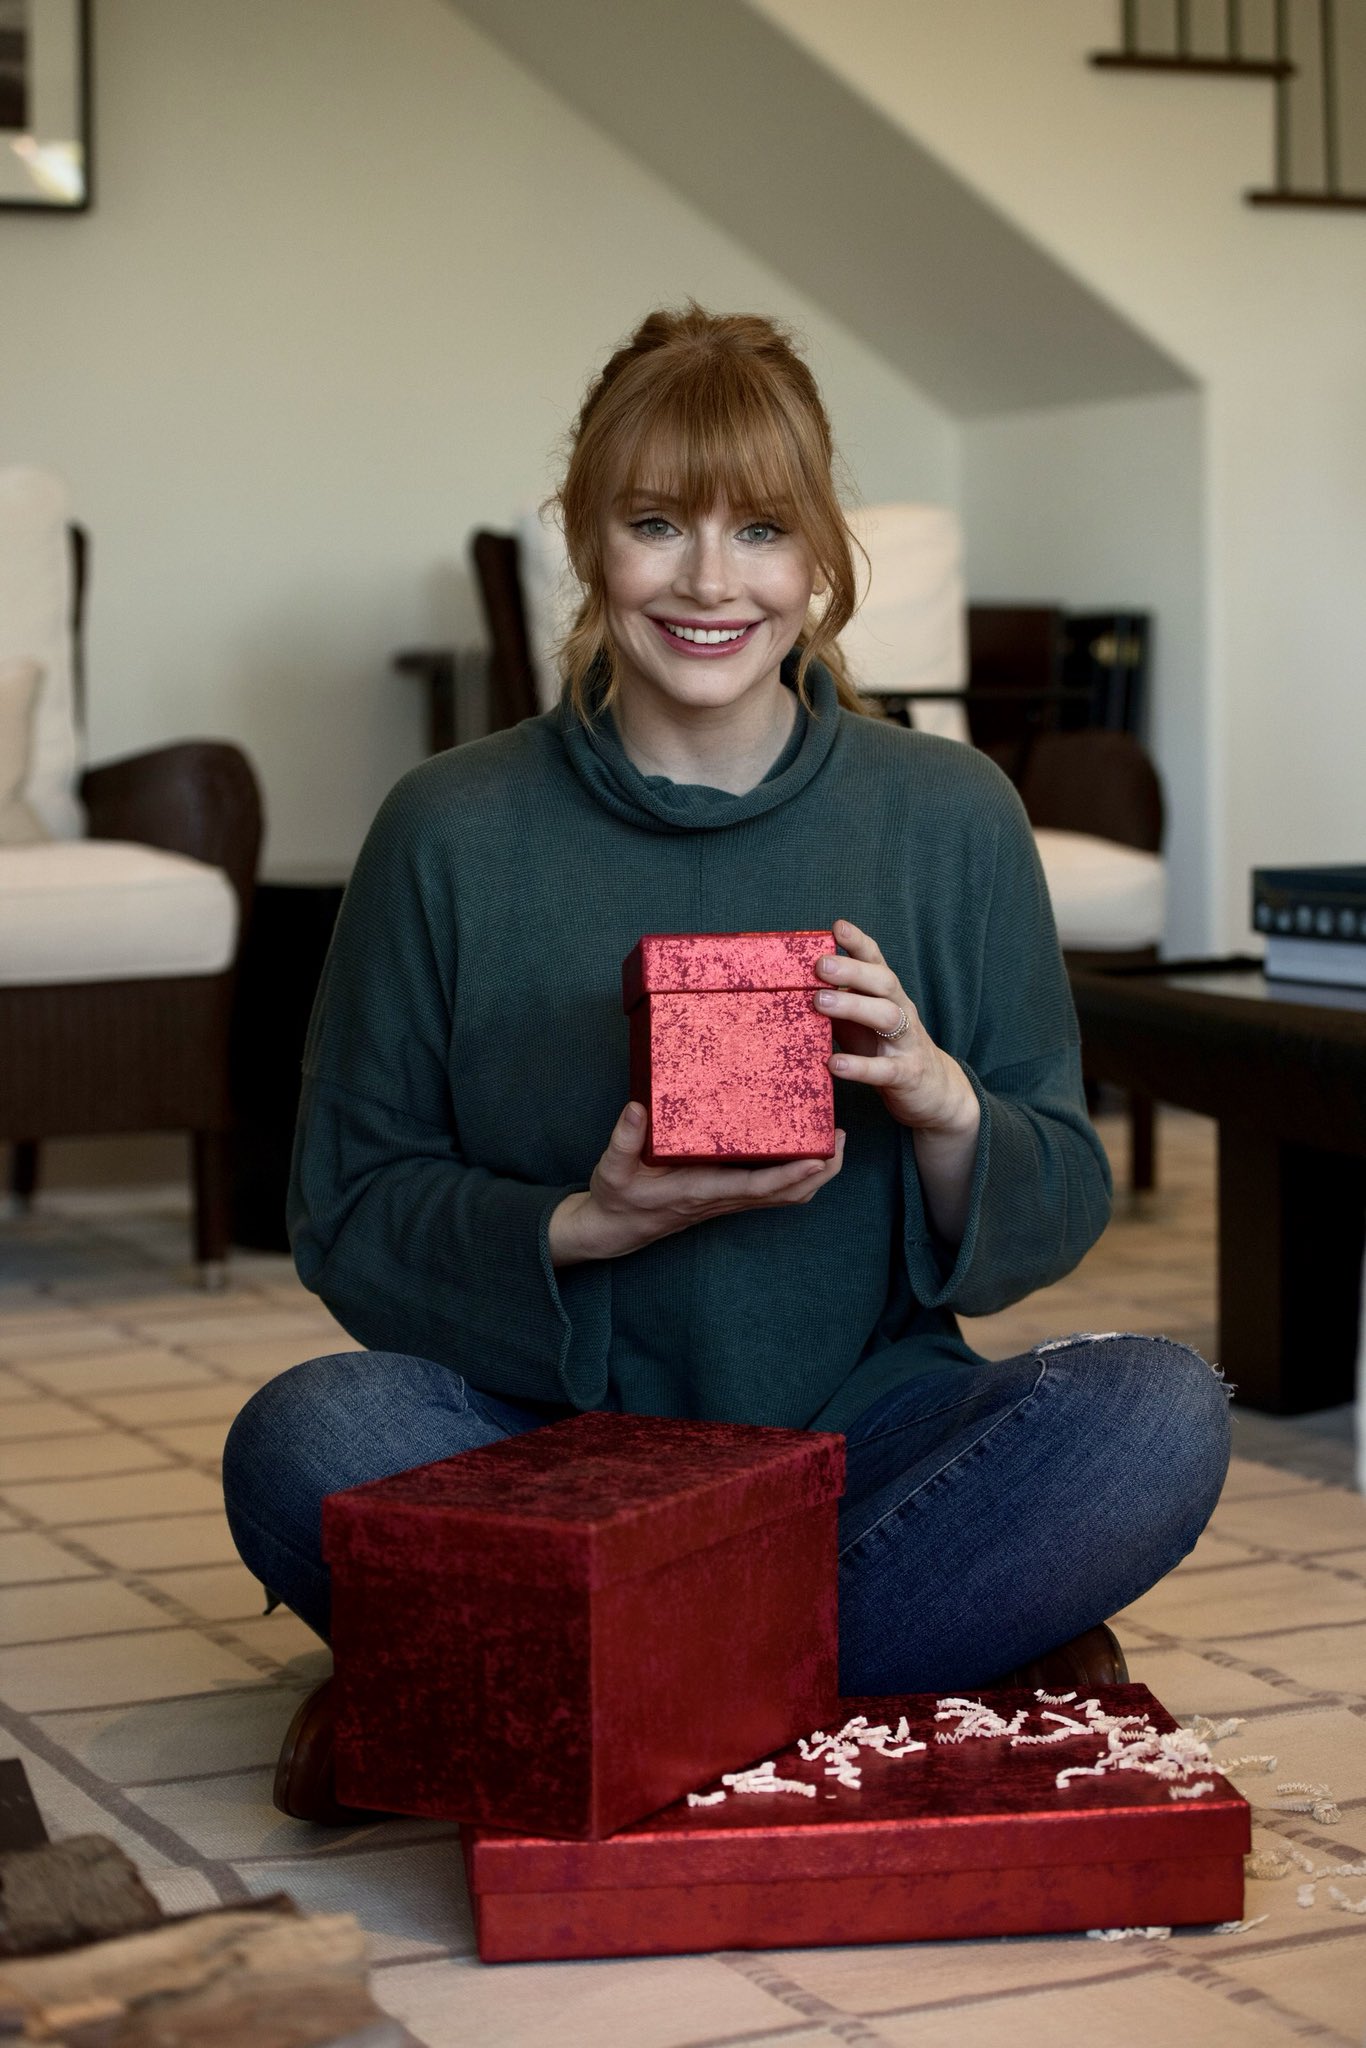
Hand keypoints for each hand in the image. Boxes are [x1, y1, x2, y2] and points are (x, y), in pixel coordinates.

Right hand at [548, 1102, 845, 1266]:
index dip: (790, 1175)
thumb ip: (625, 1138)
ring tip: (832, 1140)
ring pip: (784, 1195)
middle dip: (819, 1172)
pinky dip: (795, 1174)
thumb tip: (638, 1106)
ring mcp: (728, 1200)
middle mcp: (723, 1198)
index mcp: (702, 1190)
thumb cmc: (617, 1198)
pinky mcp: (727, 1196)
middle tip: (839, 1138)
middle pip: (786, 1194)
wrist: (614, 1229)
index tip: (817, 1158)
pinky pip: (771, 1189)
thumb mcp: (612, 1167)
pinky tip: (800, 1148)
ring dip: (814, 1175)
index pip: (756, 1187)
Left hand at [816, 919, 979, 1246]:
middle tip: (820, 965)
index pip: (876, 961)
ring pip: (887, 1016)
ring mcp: (907, 1042)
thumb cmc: (884, 1049)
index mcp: (888, 995)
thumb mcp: (861, 1020)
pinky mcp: (907, 1074)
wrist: (932, 1093)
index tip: (837, 927)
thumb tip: (791, 984)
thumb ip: (836, 1000)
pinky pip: (883, 1069)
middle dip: (852, 969)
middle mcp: (901, 1010)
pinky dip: (858, 1066)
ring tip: (820, 1003)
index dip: (859, 943)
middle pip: (883, 982)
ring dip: (853, 1006)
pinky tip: (833, 1064)